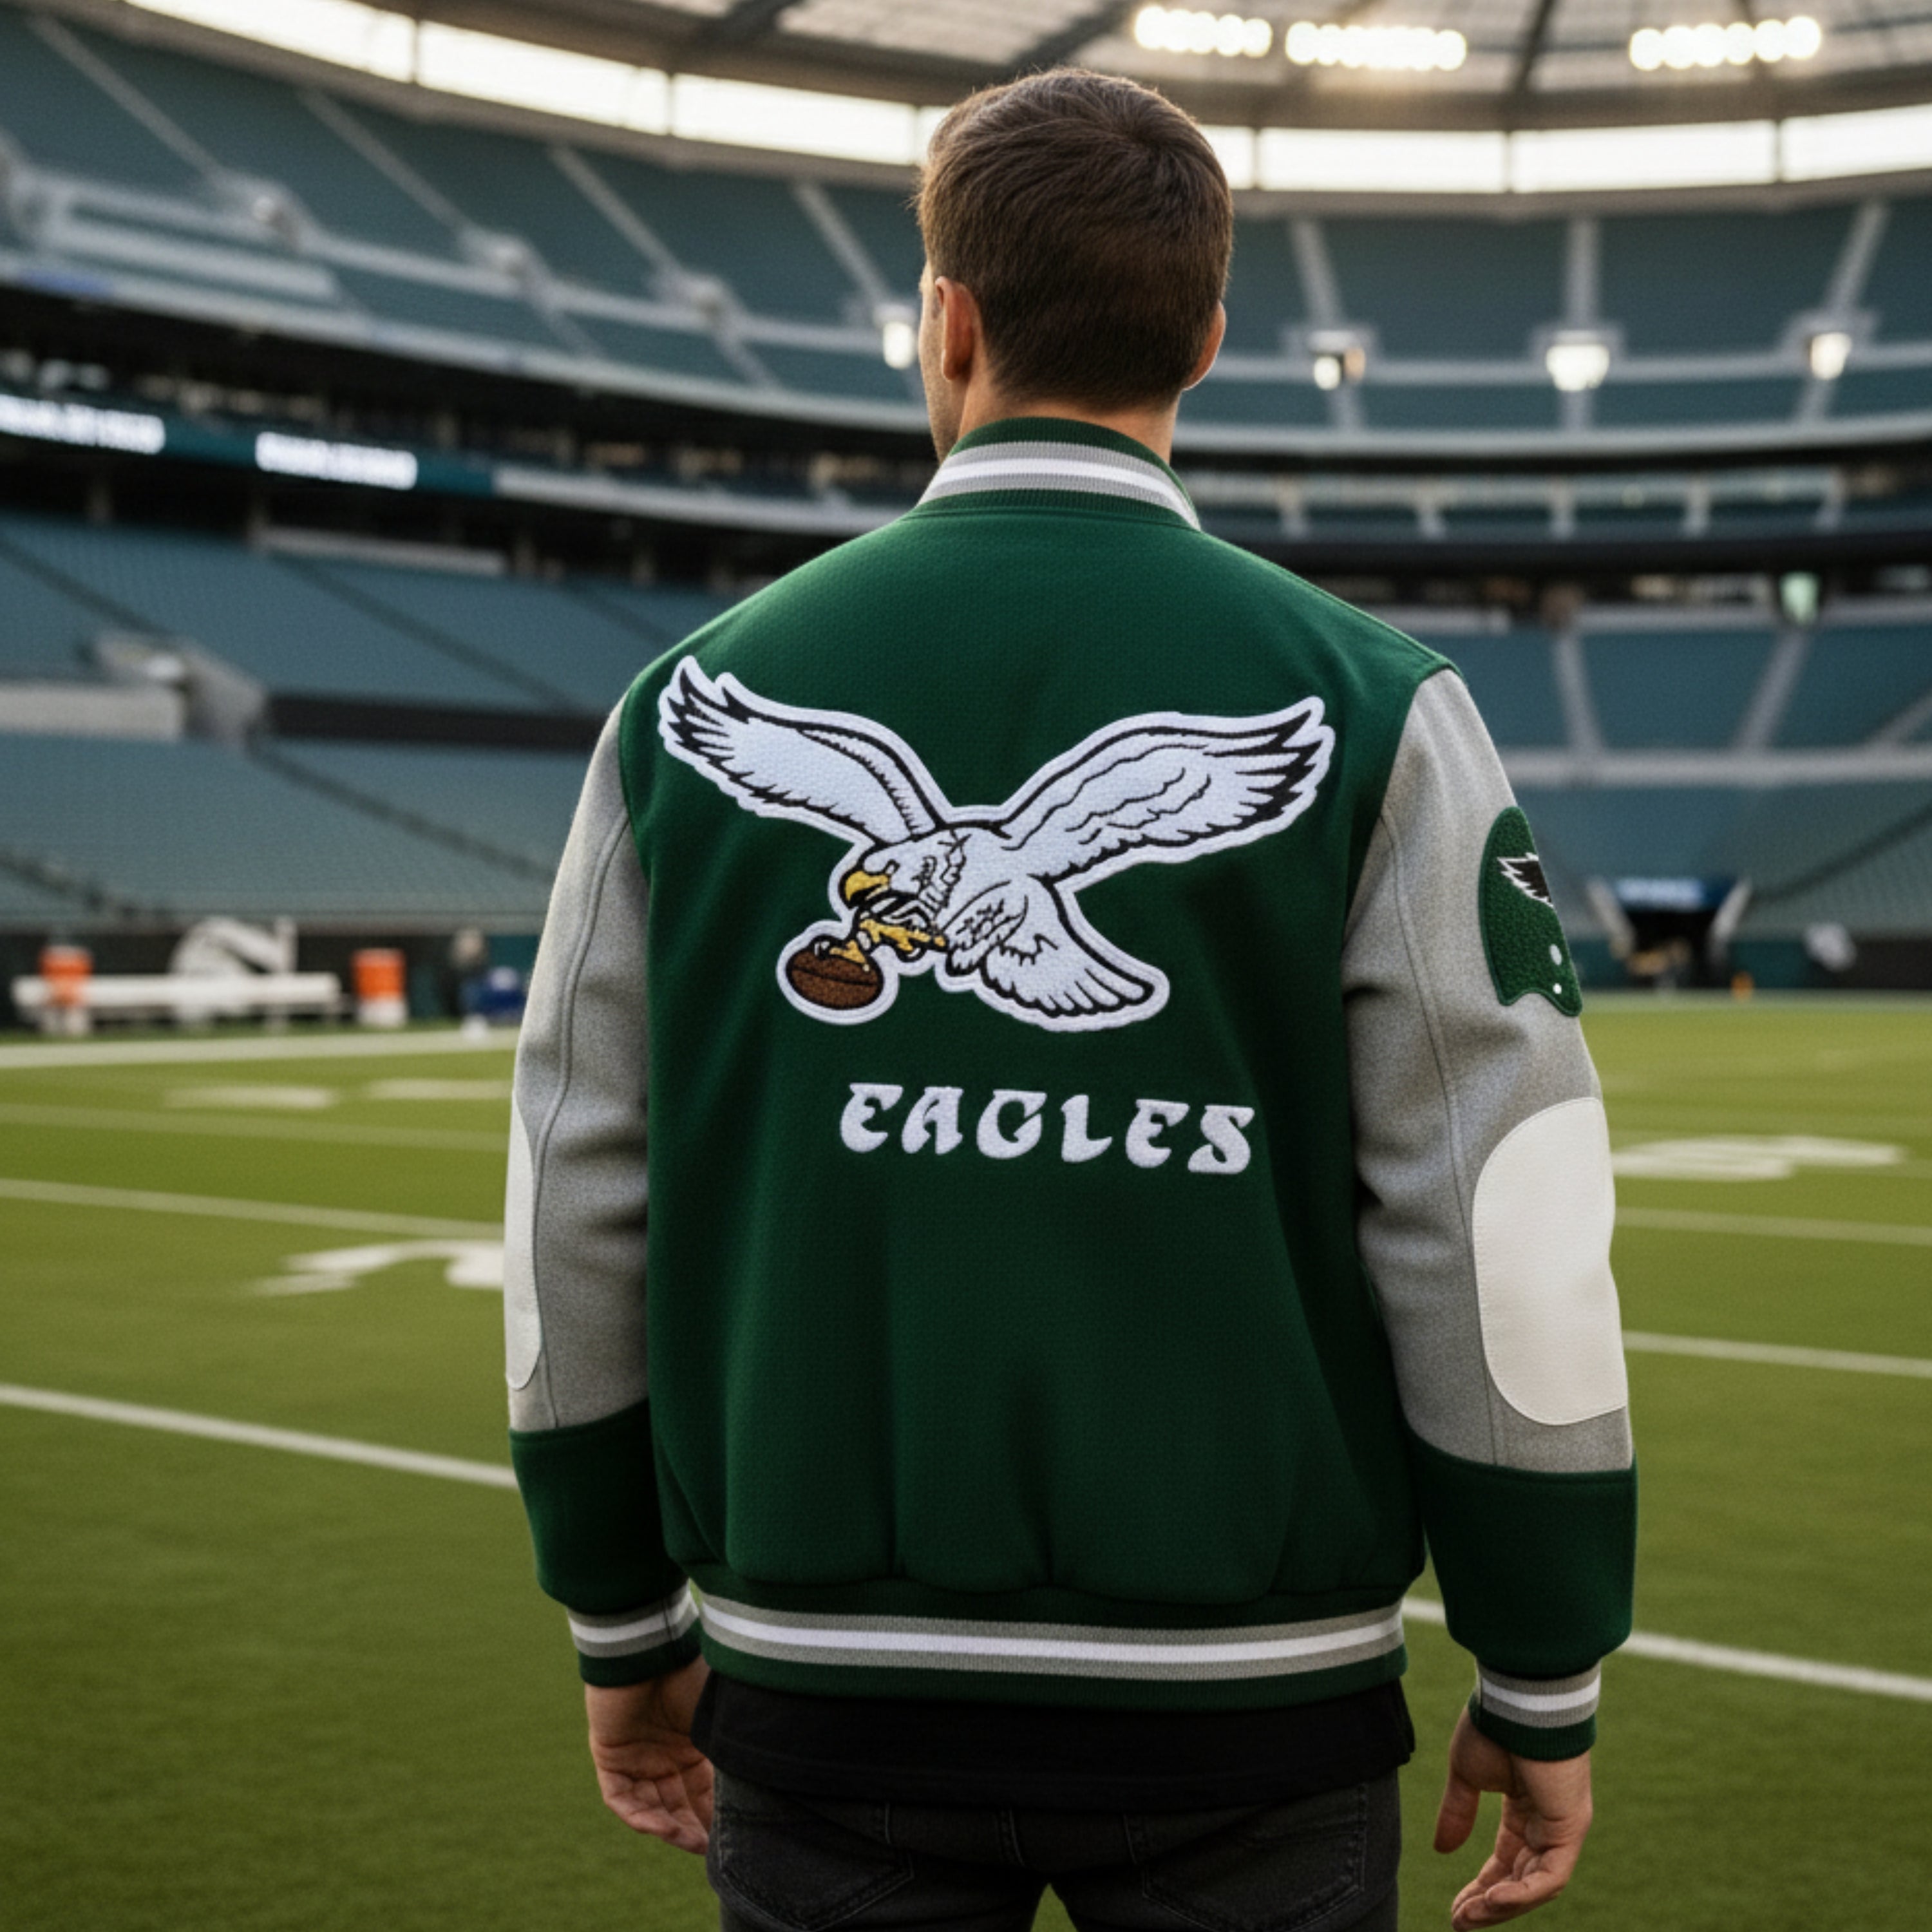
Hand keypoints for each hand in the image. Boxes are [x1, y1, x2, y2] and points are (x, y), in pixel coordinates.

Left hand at [585, 1655, 713, 1852]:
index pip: (703, 1790)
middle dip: (693, 1829)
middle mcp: (664, 1753)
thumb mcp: (719, 1719)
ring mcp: (636, 1756)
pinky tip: (662, 1826)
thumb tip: (765, 1783)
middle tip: (709, 1849)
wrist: (651, 1649)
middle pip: (678, 1803)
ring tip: (689, 1841)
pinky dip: (640, 1815)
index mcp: (691, 1742)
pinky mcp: (610, 1756)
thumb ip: (732, 1750)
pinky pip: (621, 1798)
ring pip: (651, 1806)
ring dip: (669, 1827)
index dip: (715, 1815)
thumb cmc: (691, 1675)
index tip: (730, 1838)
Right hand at [1433, 1708, 1592, 1928]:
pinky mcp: (1569, 1829)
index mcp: (1525, 1808)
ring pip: (1536, 1885)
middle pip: (1521, 1879)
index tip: (1456, 1906)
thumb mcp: (1466, 1775)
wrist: (1518, 1701)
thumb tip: (1442, 1849)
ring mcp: (1562, 1828)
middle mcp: (1548, 1823)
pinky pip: (1550, 1877)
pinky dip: (1522, 1893)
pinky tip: (1492, 1900)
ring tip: (1468, 1916)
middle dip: (1490, 1904)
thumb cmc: (1494, 1727)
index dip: (1481, 1885)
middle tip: (1459, 1921)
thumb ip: (1458, 1812)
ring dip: (1502, 1905)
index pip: (1506, 1860)